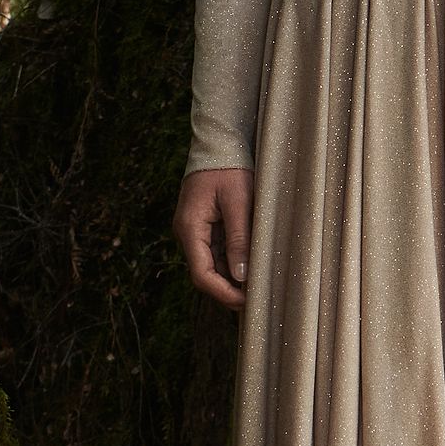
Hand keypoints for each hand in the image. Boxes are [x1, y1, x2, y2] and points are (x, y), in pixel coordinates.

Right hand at [175, 167, 251, 309]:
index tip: (247, 301)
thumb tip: (241, 275)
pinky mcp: (205, 227)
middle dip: (228, 290)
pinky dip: (231, 264)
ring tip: (257, 288)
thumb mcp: (238, 201)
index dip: (223, 292)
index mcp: (190, 228)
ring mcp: (195, 231)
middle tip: (256, 300)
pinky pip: (216, 253)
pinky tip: (250, 269)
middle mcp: (187, 233)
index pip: (201, 274)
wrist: (218, 144)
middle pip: (204, 274)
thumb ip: (239, 238)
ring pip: (211, 266)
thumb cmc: (228, 168)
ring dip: (231, 279)